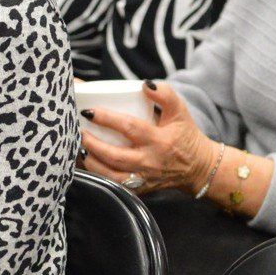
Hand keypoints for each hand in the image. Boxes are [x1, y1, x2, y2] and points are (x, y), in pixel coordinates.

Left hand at [80, 82, 212, 193]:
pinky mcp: (138, 190)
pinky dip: (97, 176)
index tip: (89, 111)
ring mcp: (142, 179)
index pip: (129, 127)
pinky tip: (86, 164)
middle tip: (77, 131)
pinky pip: (113, 186)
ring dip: (91, 163)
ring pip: (110, 177)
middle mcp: (149, 162)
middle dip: (92, 144)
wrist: (197, 168)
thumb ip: (165, 94)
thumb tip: (144, 84)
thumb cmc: (184, 136)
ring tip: (77, 148)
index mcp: (159, 141)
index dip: (107, 119)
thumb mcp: (179, 111)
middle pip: (114, 156)